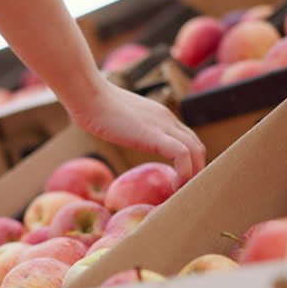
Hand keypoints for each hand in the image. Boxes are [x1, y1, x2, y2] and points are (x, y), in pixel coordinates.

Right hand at [65, 80, 205, 185]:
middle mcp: (167, 119)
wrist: (89, 97)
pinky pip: (182, 154)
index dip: (189, 160)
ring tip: (183, 190)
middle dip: (197, 169)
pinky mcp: (154, 134)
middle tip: (186, 189)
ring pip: (196, 150)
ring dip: (194, 173)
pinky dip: (185, 172)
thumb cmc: (95, 108)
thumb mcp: (120, 119)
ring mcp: (163, 125)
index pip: (187, 138)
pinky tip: (174, 185)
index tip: (179, 178)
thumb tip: (120, 136)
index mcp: (160, 116)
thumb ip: (128, 127)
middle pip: (197, 145)